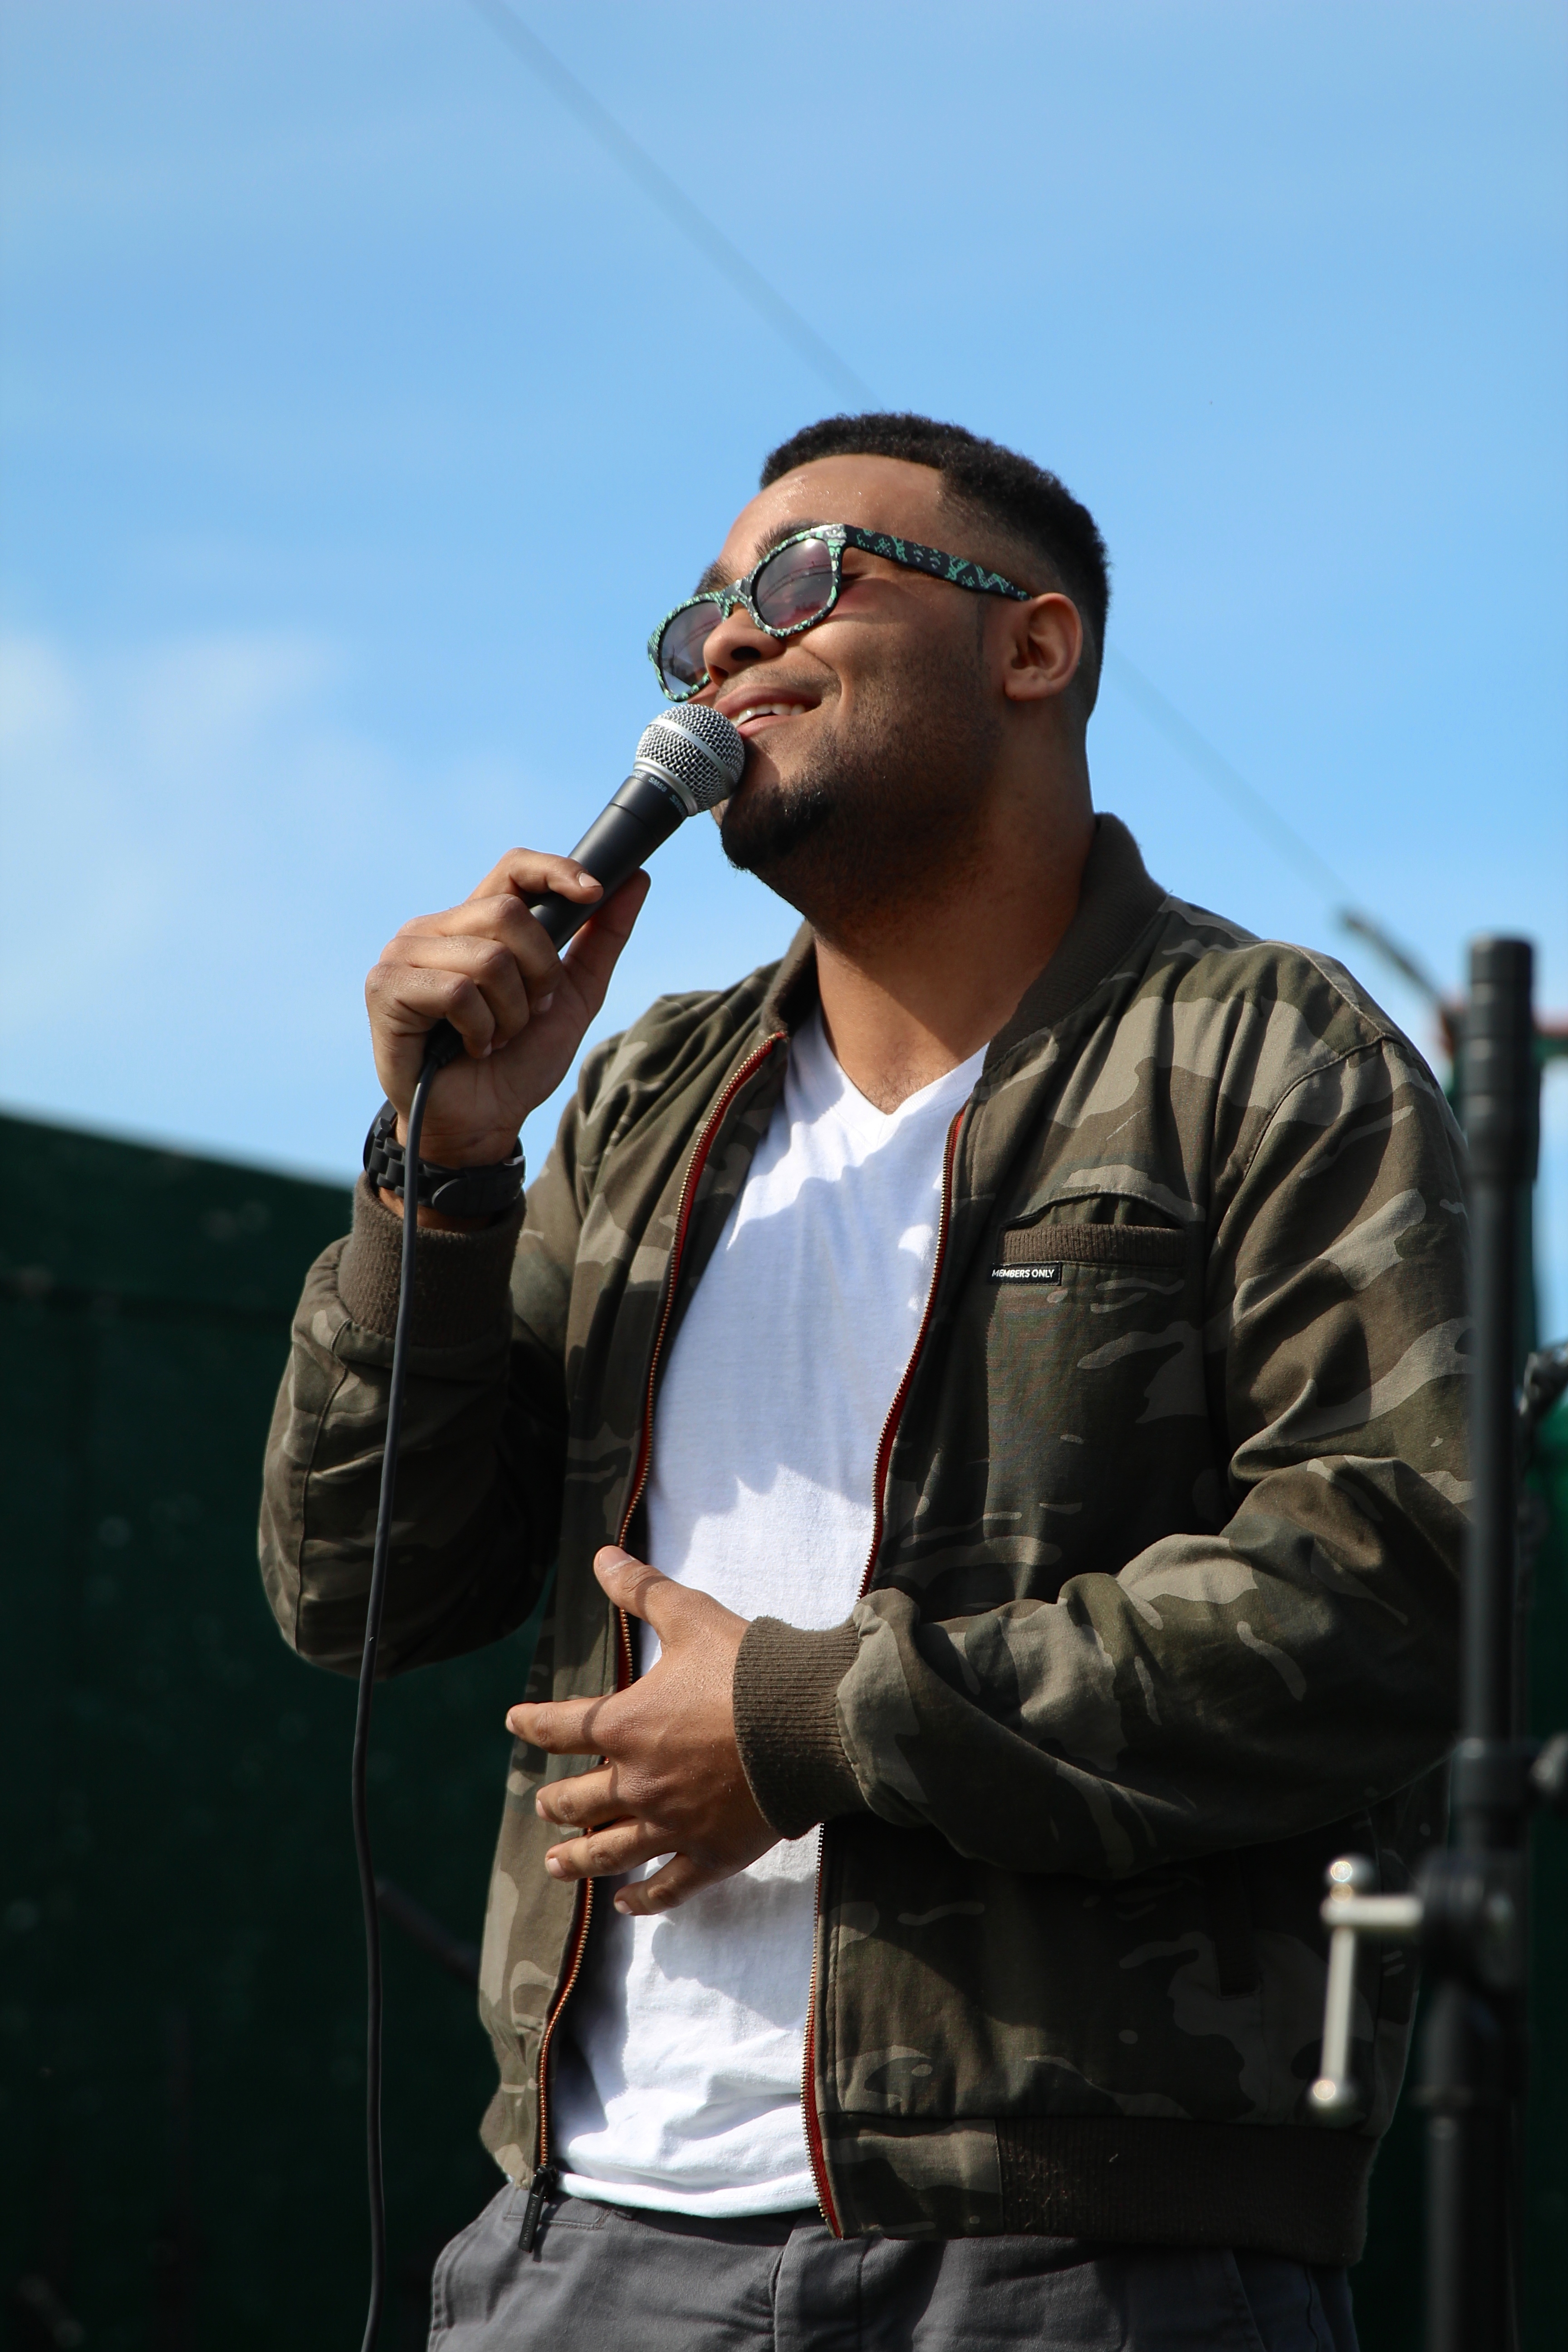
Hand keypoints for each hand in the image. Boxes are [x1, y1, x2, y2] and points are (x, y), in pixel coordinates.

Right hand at [365, 854, 649, 1166]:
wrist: (481, 1123)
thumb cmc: (518, 1062)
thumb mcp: (572, 997)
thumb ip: (600, 940)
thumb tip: (638, 878)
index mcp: (475, 923)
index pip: (513, 868)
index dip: (555, 871)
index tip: (594, 892)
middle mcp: (435, 928)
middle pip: (509, 914)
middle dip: (539, 974)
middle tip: (528, 1014)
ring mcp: (404, 954)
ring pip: (488, 958)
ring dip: (510, 1012)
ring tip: (496, 1037)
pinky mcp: (385, 986)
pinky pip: (457, 991)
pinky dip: (480, 1029)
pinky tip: (470, 1047)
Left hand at [508, 1547, 778, 1915]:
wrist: (810, 1723)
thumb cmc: (749, 1669)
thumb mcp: (690, 1617)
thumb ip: (642, 1590)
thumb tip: (601, 1556)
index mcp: (626, 1726)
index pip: (560, 1727)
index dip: (532, 1723)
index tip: (515, 1722)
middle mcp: (638, 1782)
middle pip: (577, 1800)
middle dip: (555, 1802)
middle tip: (545, 1806)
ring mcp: (672, 1825)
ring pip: (609, 1853)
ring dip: (577, 1860)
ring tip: (557, 1864)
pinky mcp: (712, 1854)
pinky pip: (667, 1886)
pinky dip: (642, 1898)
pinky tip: (626, 1903)